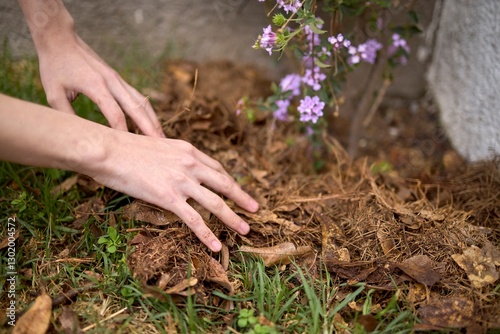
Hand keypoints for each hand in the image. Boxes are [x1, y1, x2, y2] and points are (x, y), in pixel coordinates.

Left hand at [37, 34, 164, 137]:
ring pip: (142, 102)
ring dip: (153, 119)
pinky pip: (137, 97)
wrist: (61, 40)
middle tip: (160, 144)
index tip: (129, 149)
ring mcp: (118, 80)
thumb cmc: (55, 67)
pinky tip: (149, 124)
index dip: (123, 132)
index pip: (116, 114)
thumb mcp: (53, 93)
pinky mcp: (119, 79)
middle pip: (137, 108)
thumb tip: (78, 136)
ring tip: (161, 137)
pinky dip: (146, 112)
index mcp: (96, 86)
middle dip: (149, 127)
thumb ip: (67, 115)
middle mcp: (112, 82)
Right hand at [92, 132, 258, 251]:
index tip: (237, 190)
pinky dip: (206, 234)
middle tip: (255, 208)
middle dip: (241, 197)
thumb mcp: (156, 144)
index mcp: (188, 150)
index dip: (229, 181)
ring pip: (215, 203)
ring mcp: (182, 181)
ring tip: (245, 229)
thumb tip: (172, 164)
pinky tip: (215, 245)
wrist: (108, 149)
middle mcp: (190, 164)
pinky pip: (194, 219)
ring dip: (233, 218)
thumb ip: (171, 156)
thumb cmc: (124, 147)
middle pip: (224, 184)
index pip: (216, 168)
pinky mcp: (169, 197)